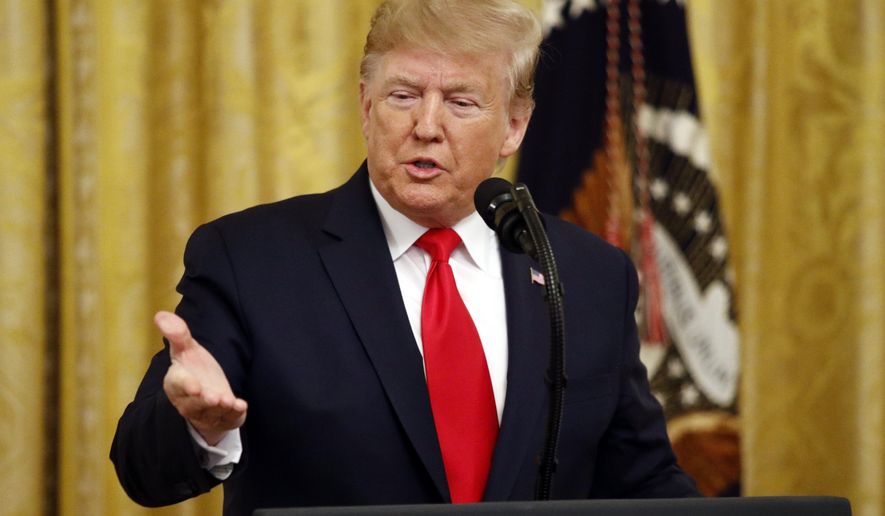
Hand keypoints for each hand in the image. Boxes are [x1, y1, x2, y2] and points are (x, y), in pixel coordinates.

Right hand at [155, 311, 247, 445]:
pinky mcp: (222, 418)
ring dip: (220, 408)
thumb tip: (161, 315)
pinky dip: (234, 414)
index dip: (186, 385)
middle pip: (194, 404)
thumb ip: (177, 334)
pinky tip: (241, 406)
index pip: (178, 385)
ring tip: (228, 401)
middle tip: (213, 397)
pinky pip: (228, 419)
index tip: (194, 386)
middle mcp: (188, 401)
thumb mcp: (186, 349)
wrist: (206, 392)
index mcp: (176, 382)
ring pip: (211, 413)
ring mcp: (205, 413)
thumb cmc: (193, 369)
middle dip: (203, 401)